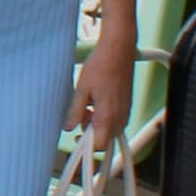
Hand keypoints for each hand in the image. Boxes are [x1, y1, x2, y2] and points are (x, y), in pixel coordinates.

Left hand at [73, 18, 136, 148]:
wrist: (118, 49)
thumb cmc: (101, 65)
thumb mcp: (81, 89)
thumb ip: (75, 111)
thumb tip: (68, 126)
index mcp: (108, 115)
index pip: (98, 145)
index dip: (86, 145)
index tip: (76, 138)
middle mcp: (120, 117)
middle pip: (105, 140)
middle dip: (91, 133)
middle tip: (80, 116)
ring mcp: (125, 112)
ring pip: (110, 130)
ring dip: (97, 125)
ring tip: (88, 106)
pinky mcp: (127, 106)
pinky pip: (115, 120)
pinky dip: (105, 117)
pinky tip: (96, 102)